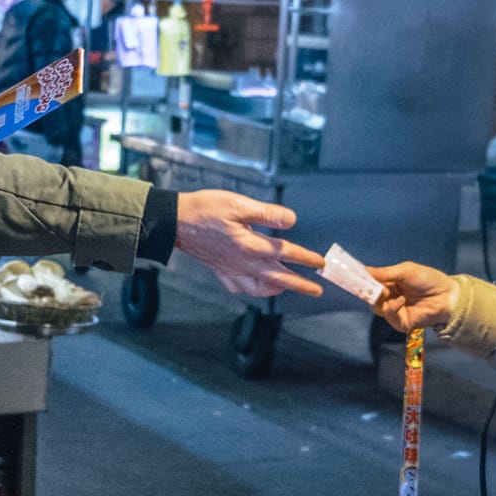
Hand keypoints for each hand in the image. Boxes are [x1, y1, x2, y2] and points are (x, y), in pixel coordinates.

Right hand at [173, 191, 324, 297]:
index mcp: (251, 246)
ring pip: (260, 287)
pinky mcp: (220, 271)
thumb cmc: (205, 209)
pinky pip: (240, 287)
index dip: (306, 258)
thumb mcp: (238, 204)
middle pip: (279, 278)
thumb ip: (267, 214)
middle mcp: (244, 263)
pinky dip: (253, 290)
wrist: (174, 222)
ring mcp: (231, 270)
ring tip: (288, 288)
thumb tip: (291, 220)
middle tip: (316, 291)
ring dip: (277, 289)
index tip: (321, 262)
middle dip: (300, 284)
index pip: (286, 253)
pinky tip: (257, 286)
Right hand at [368, 264, 459, 334]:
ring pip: (376, 307)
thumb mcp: (405, 271)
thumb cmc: (429, 279)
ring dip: (380, 298)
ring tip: (390, 291)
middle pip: (370, 296)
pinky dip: (392, 308)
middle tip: (367, 285)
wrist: (448, 296)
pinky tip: (401, 300)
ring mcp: (396, 310)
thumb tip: (364, 270)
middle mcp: (391, 297)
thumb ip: (384, 273)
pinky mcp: (401, 322)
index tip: (351, 275)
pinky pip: (388, 316)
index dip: (361, 280)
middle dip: (368, 290)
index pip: (371, 283)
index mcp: (391, 283)